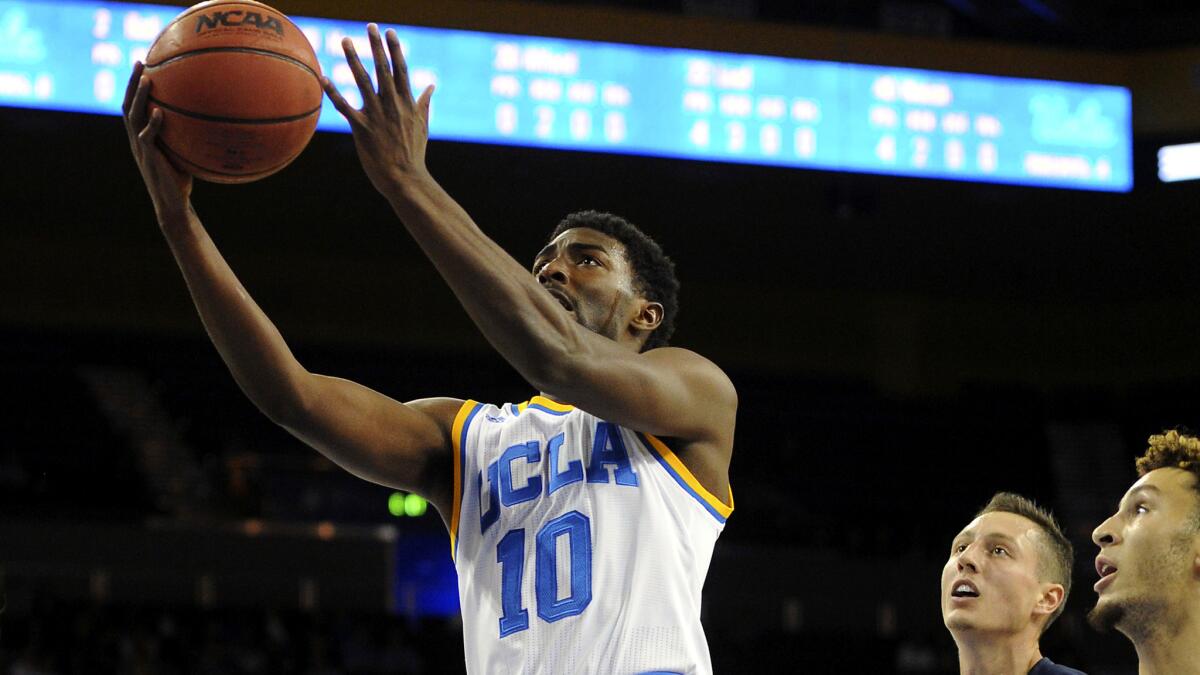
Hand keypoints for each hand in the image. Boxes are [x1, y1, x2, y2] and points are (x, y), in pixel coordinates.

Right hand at [122, 61, 192, 222]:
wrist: (173, 204)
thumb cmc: (181, 179)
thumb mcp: (183, 152)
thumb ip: (186, 135)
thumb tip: (210, 117)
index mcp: (141, 136)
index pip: (133, 105)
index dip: (134, 85)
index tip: (143, 65)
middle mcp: (136, 139)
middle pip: (128, 104)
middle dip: (132, 82)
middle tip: (140, 62)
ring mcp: (140, 148)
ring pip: (134, 117)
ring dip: (139, 97)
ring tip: (148, 80)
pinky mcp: (149, 158)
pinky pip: (147, 138)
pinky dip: (152, 125)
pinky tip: (159, 113)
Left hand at [322, 24, 434, 196]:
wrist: (406, 179)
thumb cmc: (414, 153)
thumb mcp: (423, 125)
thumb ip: (424, 102)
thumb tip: (432, 85)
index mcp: (407, 103)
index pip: (401, 69)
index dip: (395, 49)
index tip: (389, 32)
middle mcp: (392, 105)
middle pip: (383, 69)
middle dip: (376, 46)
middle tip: (370, 26)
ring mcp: (376, 115)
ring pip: (363, 82)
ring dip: (353, 59)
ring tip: (345, 40)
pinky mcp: (362, 128)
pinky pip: (344, 106)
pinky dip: (333, 91)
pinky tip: (323, 76)